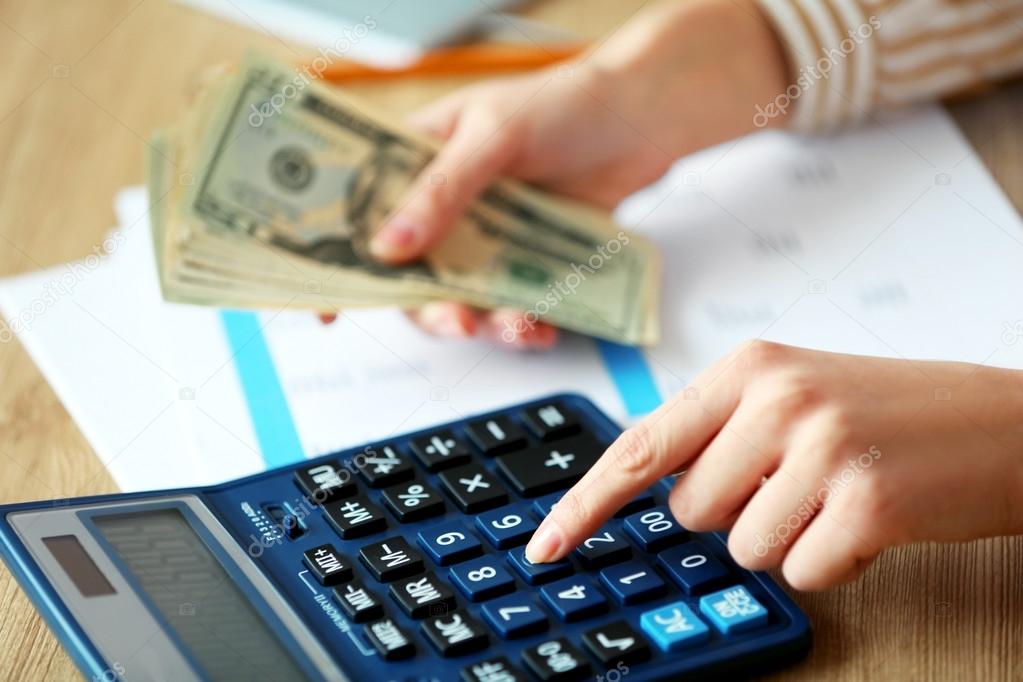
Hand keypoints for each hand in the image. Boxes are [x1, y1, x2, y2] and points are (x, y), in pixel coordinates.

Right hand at [369, 0, 789, 347]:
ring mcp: (489, 236)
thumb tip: (389, 247)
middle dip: (430, 307)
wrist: (639, 119)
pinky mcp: (528, 258)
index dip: (338, 261)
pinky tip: (541, 326)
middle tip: (455, 319)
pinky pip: (513, 301)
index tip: (327, 306)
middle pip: (413, 274)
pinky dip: (524, 322)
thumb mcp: (491, 137)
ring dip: (484, 322)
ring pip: (465, 297)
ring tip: (517, 327)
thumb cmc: (562, 104)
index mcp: (419, 161)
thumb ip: (441, 192)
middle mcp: (447, 205)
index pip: (361, 213)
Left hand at [524, 340, 1022, 589]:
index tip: (546, 545)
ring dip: (788, 537)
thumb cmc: (888, 412)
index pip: (640, 446)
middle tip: (799, 478)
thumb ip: (717, 432)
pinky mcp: (865, 501)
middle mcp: (776, 398)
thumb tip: (655, 492)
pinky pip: (801, 571)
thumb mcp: (793, 393)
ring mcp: (821, 447)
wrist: (1002, 422)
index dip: (585, 503)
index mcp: (748, 366)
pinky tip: (869, 518)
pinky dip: (832, 561)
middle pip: (689, 510)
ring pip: (742, 548)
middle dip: (736, 511)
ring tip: (838, 492)